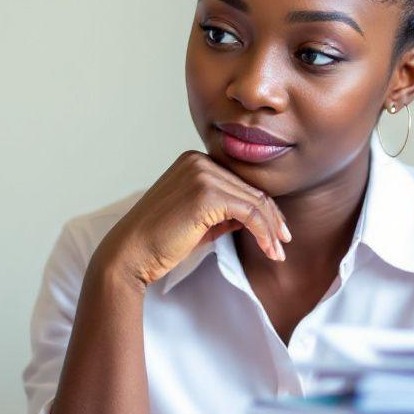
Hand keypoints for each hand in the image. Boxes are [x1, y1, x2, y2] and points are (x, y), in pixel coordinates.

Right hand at [94, 152, 288, 291]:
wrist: (131, 253)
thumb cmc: (161, 241)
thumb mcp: (200, 221)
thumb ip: (226, 212)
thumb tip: (257, 216)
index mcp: (194, 161)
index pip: (240, 182)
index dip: (263, 208)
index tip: (276, 231)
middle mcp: (198, 161)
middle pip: (251, 189)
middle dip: (272, 219)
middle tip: (283, 244)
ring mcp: (202, 174)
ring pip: (254, 200)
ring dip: (271, 229)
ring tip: (277, 252)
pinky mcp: (206, 193)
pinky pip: (249, 212)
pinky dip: (264, 233)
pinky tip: (269, 250)